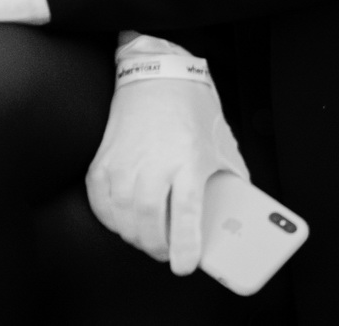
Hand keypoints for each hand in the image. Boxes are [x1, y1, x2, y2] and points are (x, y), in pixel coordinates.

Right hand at [86, 76, 249, 274]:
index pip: (185, 215)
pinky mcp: (105, 159)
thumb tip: (236, 211)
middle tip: (165, 252)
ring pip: (124, 218)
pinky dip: (112, 219)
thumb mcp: (222, 141)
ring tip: (148, 238)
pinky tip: (124, 220)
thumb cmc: (192, 108)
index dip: (184, 247)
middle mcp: (155, 163)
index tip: (184, 265)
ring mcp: (126, 162)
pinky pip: (101, 203)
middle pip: (149, 224)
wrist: (158, 74)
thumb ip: (231, 177)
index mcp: (189, 159)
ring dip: (135, 237)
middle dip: (158, 247)